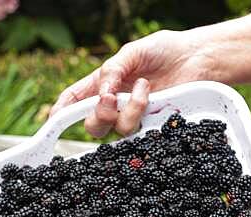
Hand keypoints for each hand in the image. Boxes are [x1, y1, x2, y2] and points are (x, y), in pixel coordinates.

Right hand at [48, 30, 216, 137]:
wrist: (197, 57)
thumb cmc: (164, 51)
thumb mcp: (132, 52)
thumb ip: (113, 70)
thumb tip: (102, 92)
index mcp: (104, 84)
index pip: (75, 102)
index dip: (61, 113)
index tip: (53, 120)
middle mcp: (116, 105)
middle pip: (92, 125)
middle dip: (98, 114)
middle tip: (110, 98)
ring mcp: (134, 117)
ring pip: (115, 130)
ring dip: (127, 108)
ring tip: (144, 86)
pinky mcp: (152, 126)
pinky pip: (138, 130)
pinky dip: (141, 110)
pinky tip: (152, 94)